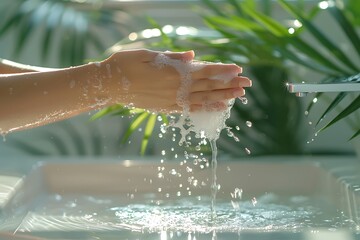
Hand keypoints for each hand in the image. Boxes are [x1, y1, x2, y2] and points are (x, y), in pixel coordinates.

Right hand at [103, 49, 251, 111]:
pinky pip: (190, 108)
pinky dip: (206, 108)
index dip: (222, 70)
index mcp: (173, 72)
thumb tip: (193, 56)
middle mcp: (176, 87)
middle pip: (208, 86)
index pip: (204, 70)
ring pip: (203, 99)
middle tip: (247, 84)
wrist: (108, 85)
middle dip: (229, 84)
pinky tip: (218, 107)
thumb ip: (172, 57)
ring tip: (239, 96)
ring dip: (222, 97)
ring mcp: (172, 100)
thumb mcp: (148, 54)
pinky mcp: (166, 108)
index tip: (237, 69)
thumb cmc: (126, 64)